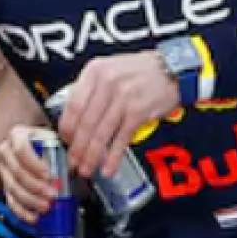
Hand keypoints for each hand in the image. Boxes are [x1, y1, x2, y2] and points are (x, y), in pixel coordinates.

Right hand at [0, 124, 54, 222]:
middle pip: (17, 172)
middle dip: (36, 186)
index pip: (21, 150)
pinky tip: (33, 218)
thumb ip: (62, 147)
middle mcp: (6, 151)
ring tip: (46, 207)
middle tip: (52, 195)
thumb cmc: (46, 140)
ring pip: (13, 188)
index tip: (49, 175)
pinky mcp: (4, 185)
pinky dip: (21, 212)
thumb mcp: (53, 138)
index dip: (34, 164)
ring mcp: (3, 169)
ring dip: (30, 200)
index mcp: (17, 135)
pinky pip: (10, 200)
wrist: (32, 144)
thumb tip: (75, 164)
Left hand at [59, 51, 180, 177]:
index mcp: (95, 71)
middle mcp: (107, 83)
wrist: (172, 68)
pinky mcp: (138, 112)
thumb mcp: (109, 69)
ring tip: (86, 169)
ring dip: (91, 156)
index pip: (73, 105)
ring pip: (101, 134)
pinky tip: (107, 168)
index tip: (65, 141)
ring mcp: (123, 98)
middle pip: (85, 123)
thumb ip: (91, 89)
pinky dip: (113, 157)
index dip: (66, 128)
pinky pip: (121, 139)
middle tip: (72, 162)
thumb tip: (74, 117)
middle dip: (76, 148)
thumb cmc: (140, 70)